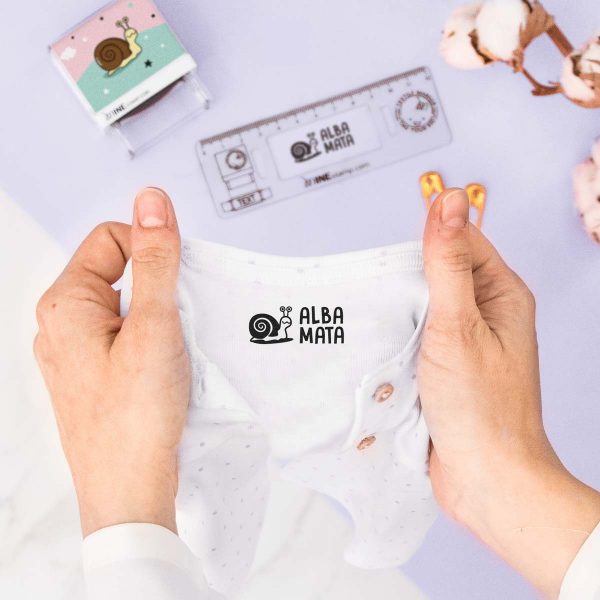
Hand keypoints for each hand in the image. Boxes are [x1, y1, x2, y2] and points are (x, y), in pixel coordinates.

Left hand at [34, 188, 188, 536]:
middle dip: (158, 287)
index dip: (153, 250)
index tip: (179, 281)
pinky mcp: (94, 373)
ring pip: (126, 305)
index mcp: (65, 303)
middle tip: (178, 320)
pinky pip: (127, 336)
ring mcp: (76, 351)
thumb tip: (152, 200)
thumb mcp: (154, 325)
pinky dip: (153, 340)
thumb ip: (155, 259)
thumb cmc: (135, 417)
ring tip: (173, 350)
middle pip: (120, 270)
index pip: (113, 238)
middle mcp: (62, 323)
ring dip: (159, 316)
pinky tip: (166, 366)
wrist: (130, 491)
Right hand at [418, 189, 599, 597]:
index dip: (427, 242)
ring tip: (379, 320)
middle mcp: (486, 315)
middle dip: (407, 281)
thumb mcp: (458, 325)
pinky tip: (383, 344)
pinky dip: (399, 337)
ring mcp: (465, 342)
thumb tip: (449, 201)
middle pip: (439, 273)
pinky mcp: (446, 367)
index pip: (461, 241)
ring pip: (425, 306)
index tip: (395, 258)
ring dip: (400, 311)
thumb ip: (448, 263)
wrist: (485, 478)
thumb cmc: (483, 409)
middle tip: (381, 294)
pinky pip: (418, 337)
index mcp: (502, 295)